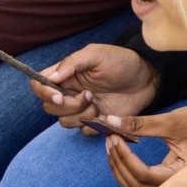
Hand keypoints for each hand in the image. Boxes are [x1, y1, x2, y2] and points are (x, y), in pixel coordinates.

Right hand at [29, 44, 158, 131]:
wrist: (147, 78)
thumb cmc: (121, 61)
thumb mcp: (96, 55)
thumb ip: (71, 63)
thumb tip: (51, 78)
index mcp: (66, 74)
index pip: (39, 85)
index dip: (43, 92)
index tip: (58, 94)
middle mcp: (70, 91)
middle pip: (49, 107)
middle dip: (67, 105)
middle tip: (88, 95)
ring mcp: (82, 108)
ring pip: (65, 122)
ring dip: (82, 115)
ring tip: (98, 102)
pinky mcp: (96, 122)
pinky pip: (84, 131)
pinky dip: (94, 125)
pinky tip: (107, 114)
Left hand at [105, 105, 186, 186]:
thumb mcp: (172, 121)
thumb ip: (141, 124)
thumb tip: (111, 121)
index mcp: (179, 176)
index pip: (143, 175)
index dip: (125, 157)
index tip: (114, 136)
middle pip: (135, 186)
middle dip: (118, 162)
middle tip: (110, 138)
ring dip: (119, 168)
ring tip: (112, 144)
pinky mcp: (163, 182)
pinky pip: (139, 184)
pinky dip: (126, 170)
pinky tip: (121, 152)